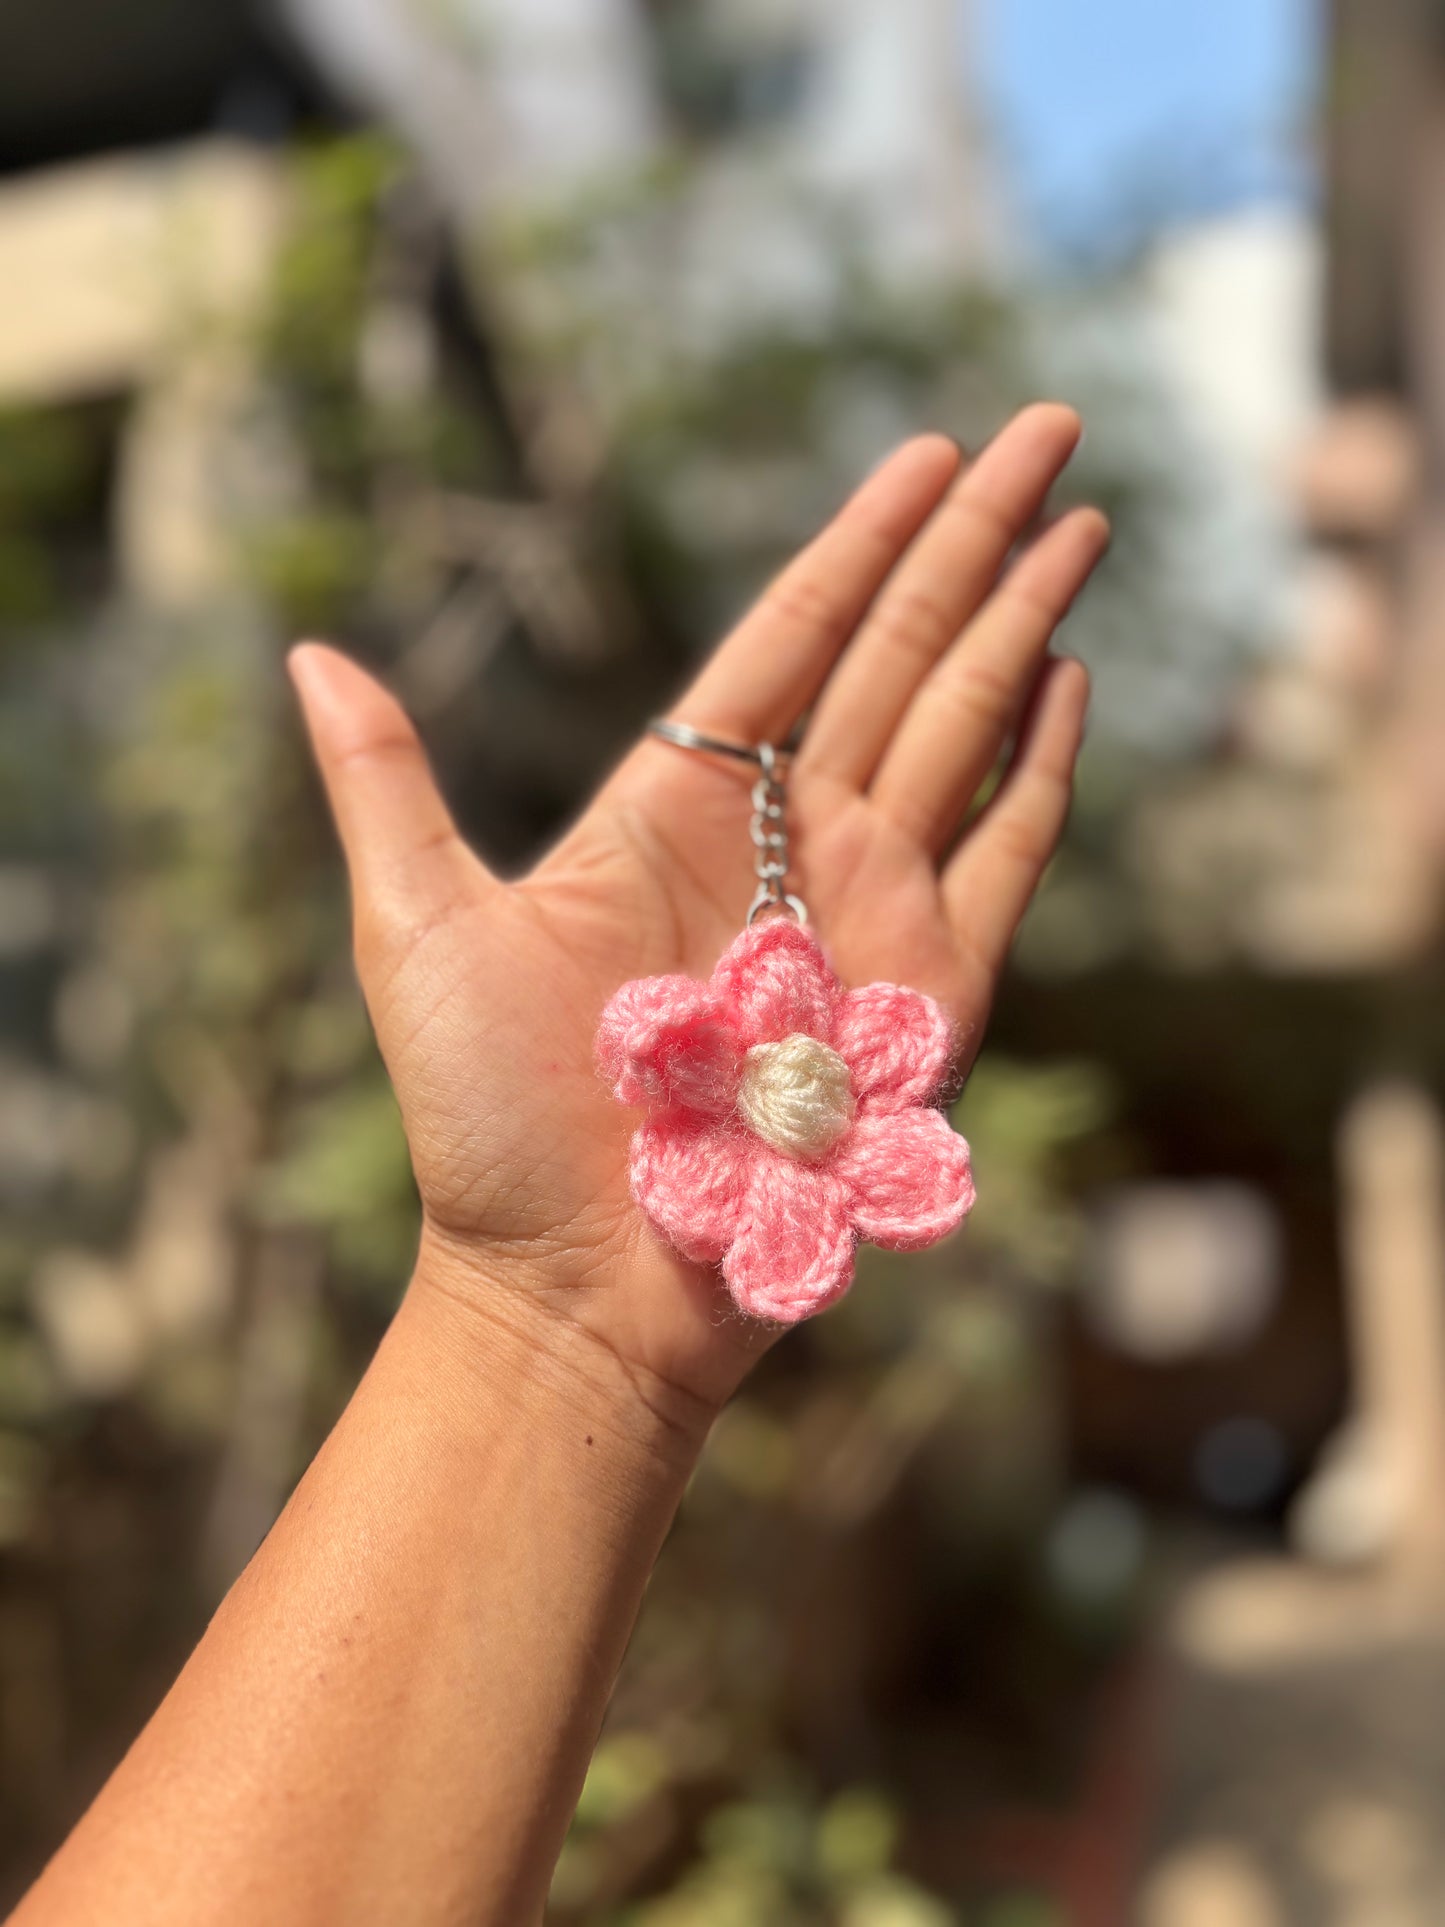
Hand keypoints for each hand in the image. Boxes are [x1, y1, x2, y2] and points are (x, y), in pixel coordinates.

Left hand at [290, 406, 1107, 1417]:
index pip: (793, 635)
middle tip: (1050, 428)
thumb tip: (307, 657)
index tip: (925, 453)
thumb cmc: (488, 1127)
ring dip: (1026, 619)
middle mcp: (784, 842)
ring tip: (1083, 522)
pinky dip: (1042, 768)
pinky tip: (1070, 680)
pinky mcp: (931, 996)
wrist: (576, 1285)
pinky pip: (1004, 857)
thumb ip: (389, 784)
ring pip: (965, 727)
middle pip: (901, 652)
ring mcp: (867, 913)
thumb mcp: (419, 930)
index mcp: (674, 807)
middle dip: (977, 538)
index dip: (863, 540)